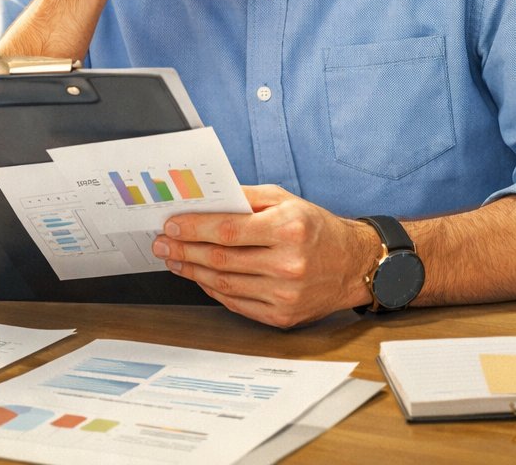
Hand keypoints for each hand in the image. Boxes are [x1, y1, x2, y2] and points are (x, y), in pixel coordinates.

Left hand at [153, 185, 378, 327]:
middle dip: (185, 250)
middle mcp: (288, 264)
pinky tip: (200, 277)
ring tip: (175, 260)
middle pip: (221, 260)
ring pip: (224, 284)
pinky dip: (213, 290)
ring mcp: (285, 295)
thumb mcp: (286, 200)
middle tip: (163, 243)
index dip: (194, 229)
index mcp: (288, 229)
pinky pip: (236, 303)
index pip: (228, 231)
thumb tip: (207, 200)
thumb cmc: (318, 228)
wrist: (353, 265)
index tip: (172, 225)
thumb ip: (246, 198)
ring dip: (193, 272)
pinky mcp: (282, 316)